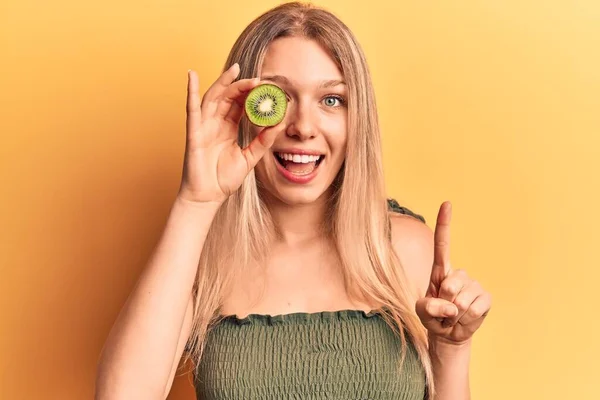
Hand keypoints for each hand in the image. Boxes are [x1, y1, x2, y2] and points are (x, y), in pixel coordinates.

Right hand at [178, 65, 283, 203]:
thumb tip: (279, 124)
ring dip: (224, 83)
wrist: (208, 197)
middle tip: (258, 78)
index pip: (240, 105)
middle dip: (242, 85)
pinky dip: (190, 91)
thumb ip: (263, 141)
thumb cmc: (224, 179)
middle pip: (228, 97)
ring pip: (213, 98)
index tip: (267, 86)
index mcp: (228, 128)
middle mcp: (215, 124)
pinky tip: (192, 75)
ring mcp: (203, 126)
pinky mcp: (193, 133)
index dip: (251, 94)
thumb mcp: (249, 158)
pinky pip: (191, 109)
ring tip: (236, 71)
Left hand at [415, 202, 491, 344]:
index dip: (444, 224)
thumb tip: (450, 305)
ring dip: (454, 315)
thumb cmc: (433, 317)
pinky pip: (474, 309)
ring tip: (453, 315)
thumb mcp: (422, 312)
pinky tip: (465, 318)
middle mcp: (459, 274)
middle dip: (444, 303)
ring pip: (461, 301)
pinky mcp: (486, 298)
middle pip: (450, 285)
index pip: (442, 244)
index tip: (447, 203)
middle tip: (444, 310)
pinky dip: (467, 319)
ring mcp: (474, 285)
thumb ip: (427, 307)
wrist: (449, 334)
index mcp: (440, 271)